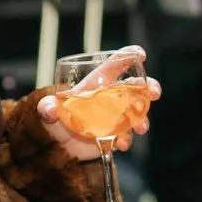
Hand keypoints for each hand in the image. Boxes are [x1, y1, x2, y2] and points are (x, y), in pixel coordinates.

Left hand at [35, 56, 159, 159]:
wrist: (58, 146)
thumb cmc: (54, 120)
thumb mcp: (47, 112)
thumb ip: (47, 108)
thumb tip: (50, 109)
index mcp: (96, 84)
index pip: (114, 64)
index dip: (128, 55)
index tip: (140, 54)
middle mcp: (110, 97)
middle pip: (136, 87)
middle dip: (149, 87)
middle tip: (154, 93)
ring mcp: (115, 116)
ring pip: (138, 112)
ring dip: (143, 118)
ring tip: (142, 127)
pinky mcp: (115, 134)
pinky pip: (127, 135)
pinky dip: (127, 139)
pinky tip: (121, 144)